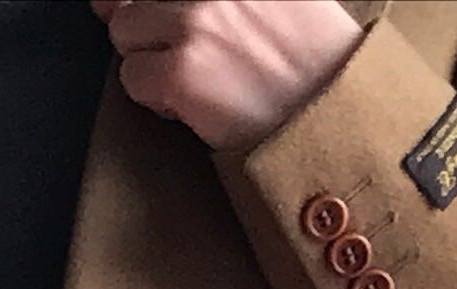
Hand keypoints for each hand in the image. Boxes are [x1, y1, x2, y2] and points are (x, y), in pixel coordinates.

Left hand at [91, 0, 362, 150]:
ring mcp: (196, 21)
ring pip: (125, 31)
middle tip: (185, 51)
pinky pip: (133, 78)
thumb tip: (120, 0)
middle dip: (150, 25)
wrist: (335, 111)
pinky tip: (192, 104)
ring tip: (193, 78)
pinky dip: (155, 98)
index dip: (147, 1)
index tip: (146, 11)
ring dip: (150, 58)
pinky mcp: (182, 71)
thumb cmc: (313, 57)